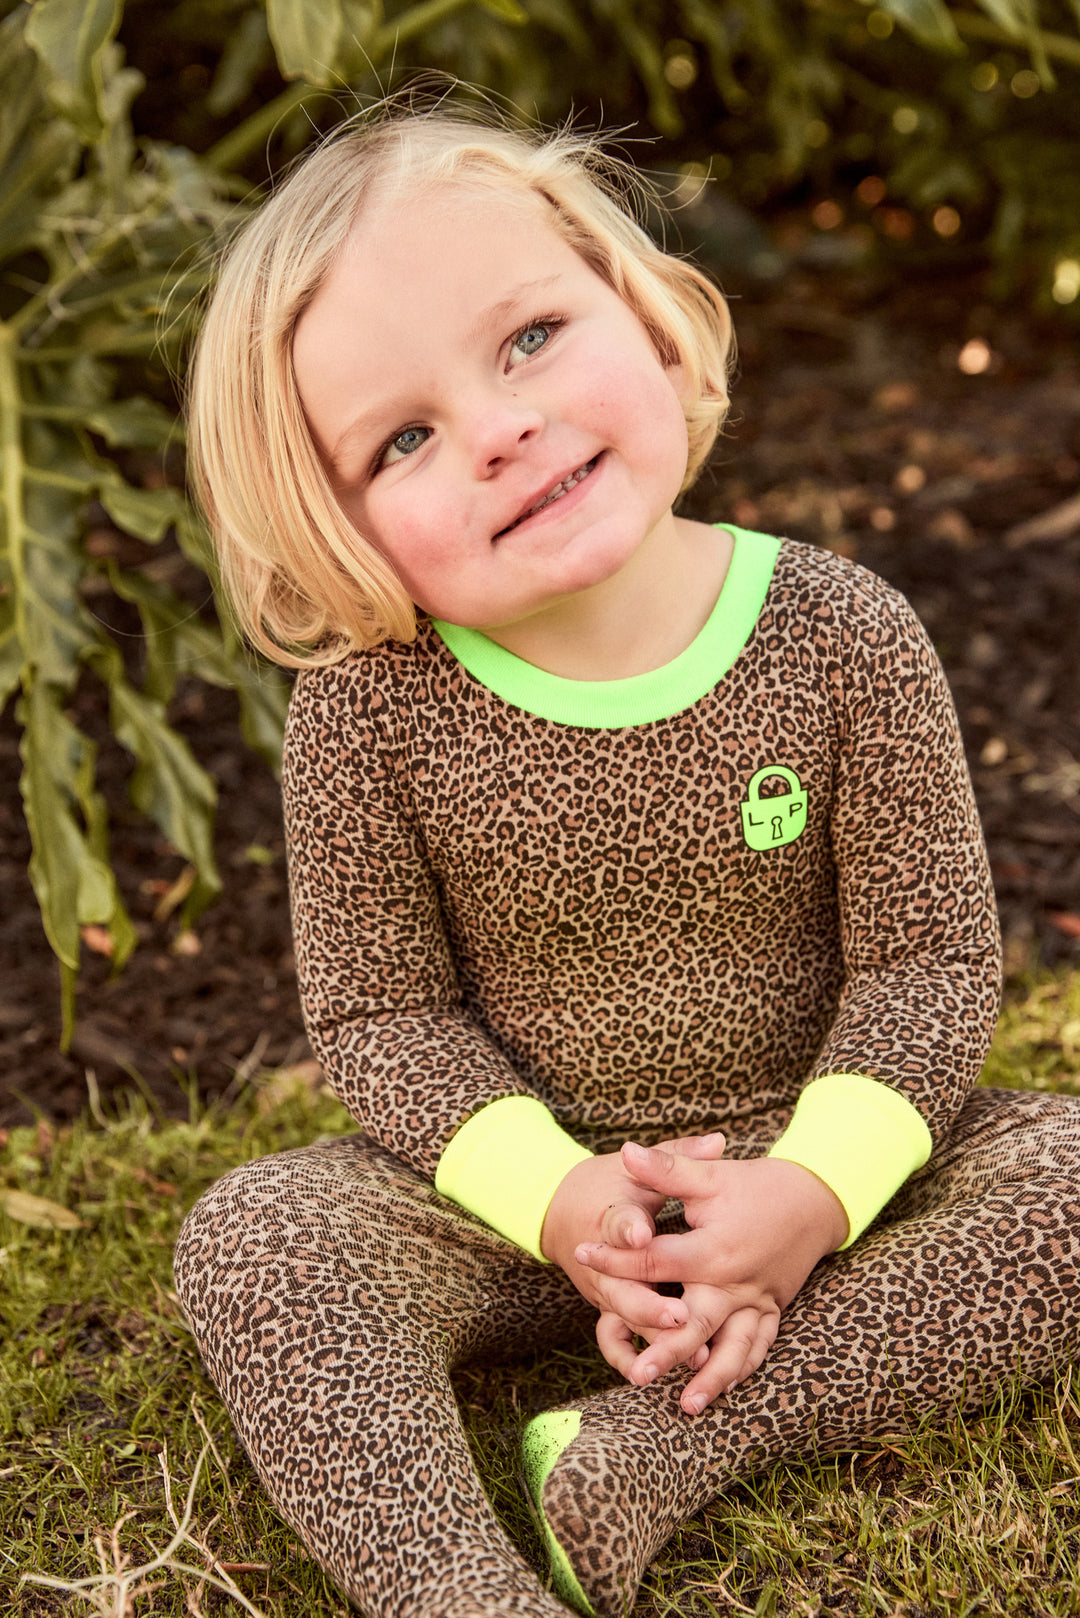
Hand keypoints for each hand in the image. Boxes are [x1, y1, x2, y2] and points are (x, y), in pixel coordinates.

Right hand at [539, 1137, 727, 1337]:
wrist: (559, 1211)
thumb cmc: (608, 1184)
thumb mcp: (635, 1166)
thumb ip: (676, 1157)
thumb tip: (720, 1141)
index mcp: (608, 1213)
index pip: (616, 1221)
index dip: (627, 1229)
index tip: (641, 1234)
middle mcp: (601, 1259)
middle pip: (620, 1286)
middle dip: (649, 1303)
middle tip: (681, 1313)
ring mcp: (602, 1288)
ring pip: (625, 1318)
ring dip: (654, 1335)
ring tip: (692, 1354)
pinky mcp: (606, 1306)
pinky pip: (619, 1337)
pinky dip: (640, 1354)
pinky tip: (675, 1368)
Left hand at [576, 1144, 847, 1413]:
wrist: (815, 1199)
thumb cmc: (758, 1185)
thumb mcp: (710, 1176)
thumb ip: (667, 1168)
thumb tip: (626, 1150)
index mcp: (714, 1250)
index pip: (655, 1259)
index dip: (616, 1256)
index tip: (582, 1253)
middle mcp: (735, 1283)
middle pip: (695, 1322)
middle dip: (667, 1349)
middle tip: (638, 1373)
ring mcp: (756, 1301)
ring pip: (732, 1346)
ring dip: (710, 1376)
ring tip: (687, 1404)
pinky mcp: (771, 1309)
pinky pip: (758, 1346)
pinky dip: (741, 1368)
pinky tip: (723, 1389)